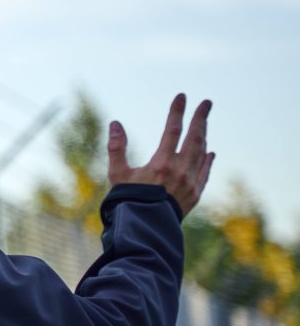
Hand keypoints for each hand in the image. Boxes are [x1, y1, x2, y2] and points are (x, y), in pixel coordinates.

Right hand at [107, 93, 213, 217]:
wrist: (144, 229)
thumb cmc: (127, 201)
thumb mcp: (118, 174)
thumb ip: (117, 147)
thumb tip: (115, 123)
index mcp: (161, 164)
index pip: (172, 130)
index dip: (177, 112)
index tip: (181, 96)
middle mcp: (180, 171)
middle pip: (195, 138)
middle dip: (201, 118)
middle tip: (206, 102)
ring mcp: (190, 183)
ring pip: (201, 153)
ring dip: (204, 136)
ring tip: (204, 123)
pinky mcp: (195, 194)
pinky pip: (205, 173)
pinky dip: (207, 160)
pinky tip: (210, 152)